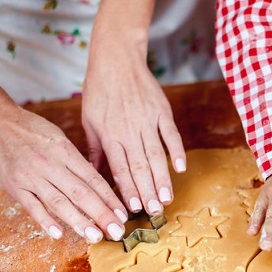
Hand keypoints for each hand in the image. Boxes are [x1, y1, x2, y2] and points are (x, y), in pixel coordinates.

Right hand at [0, 107, 127, 241]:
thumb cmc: (33, 130)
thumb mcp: (61, 139)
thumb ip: (77, 161)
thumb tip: (98, 184)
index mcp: (66, 152)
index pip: (93, 179)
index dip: (109, 198)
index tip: (123, 214)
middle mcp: (51, 165)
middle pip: (81, 193)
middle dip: (101, 214)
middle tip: (117, 231)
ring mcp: (32, 177)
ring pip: (59, 202)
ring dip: (79, 222)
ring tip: (95, 236)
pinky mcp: (15, 186)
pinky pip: (32, 206)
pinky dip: (45, 221)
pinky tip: (58, 233)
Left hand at [82, 48, 184, 215]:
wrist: (116, 59)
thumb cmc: (99, 90)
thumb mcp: (89, 119)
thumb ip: (95, 148)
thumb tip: (94, 174)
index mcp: (109, 134)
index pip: (119, 167)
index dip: (127, 189)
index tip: (133, 208)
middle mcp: (129, 130)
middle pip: (140, 166)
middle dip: (147, 191)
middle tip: (155, 212)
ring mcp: (148, 120)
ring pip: (156, 155)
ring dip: (162, 178)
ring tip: (167, 198)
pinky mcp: (162, 111)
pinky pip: (171, 134)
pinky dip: (177, 151)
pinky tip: (181, 168)